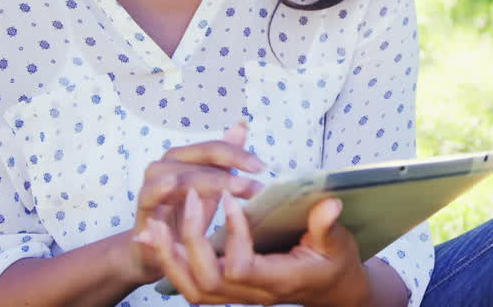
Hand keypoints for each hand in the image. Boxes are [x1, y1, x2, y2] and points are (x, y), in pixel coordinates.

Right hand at [120, 122, 265, 284]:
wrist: (158, 251)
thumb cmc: (187, 216)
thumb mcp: (212, 189)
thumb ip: (226, 158)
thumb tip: (241, 123)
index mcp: (184, 158)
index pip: (214, 148)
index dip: (238, 154)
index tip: (262, 168)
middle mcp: (167, 165)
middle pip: (199, 157)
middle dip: (231, 170)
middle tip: (255, 186)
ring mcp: (152, 183)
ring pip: (181, 175)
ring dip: (209, 183)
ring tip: (234, 191)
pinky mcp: (142, 206)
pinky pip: (150, 193)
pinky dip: (161, 188)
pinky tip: (173, 185)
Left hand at [135, 189, 370, 306]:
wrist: (332, 289)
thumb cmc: (335, 264)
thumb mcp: (338, 243)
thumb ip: (328, 226)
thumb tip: (330, 203)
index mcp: (280, 280)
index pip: (241, 267)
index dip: (232, 234)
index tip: (230, 197)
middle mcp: (255, 293)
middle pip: (208, 282)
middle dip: (191, 241)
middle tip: (189, 199)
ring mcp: (240, 295)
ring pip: (193, 290)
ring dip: (171, 258)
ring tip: (154, 226)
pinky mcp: (231, 288)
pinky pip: (193, 285)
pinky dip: (171, 263)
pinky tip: (156, 239)